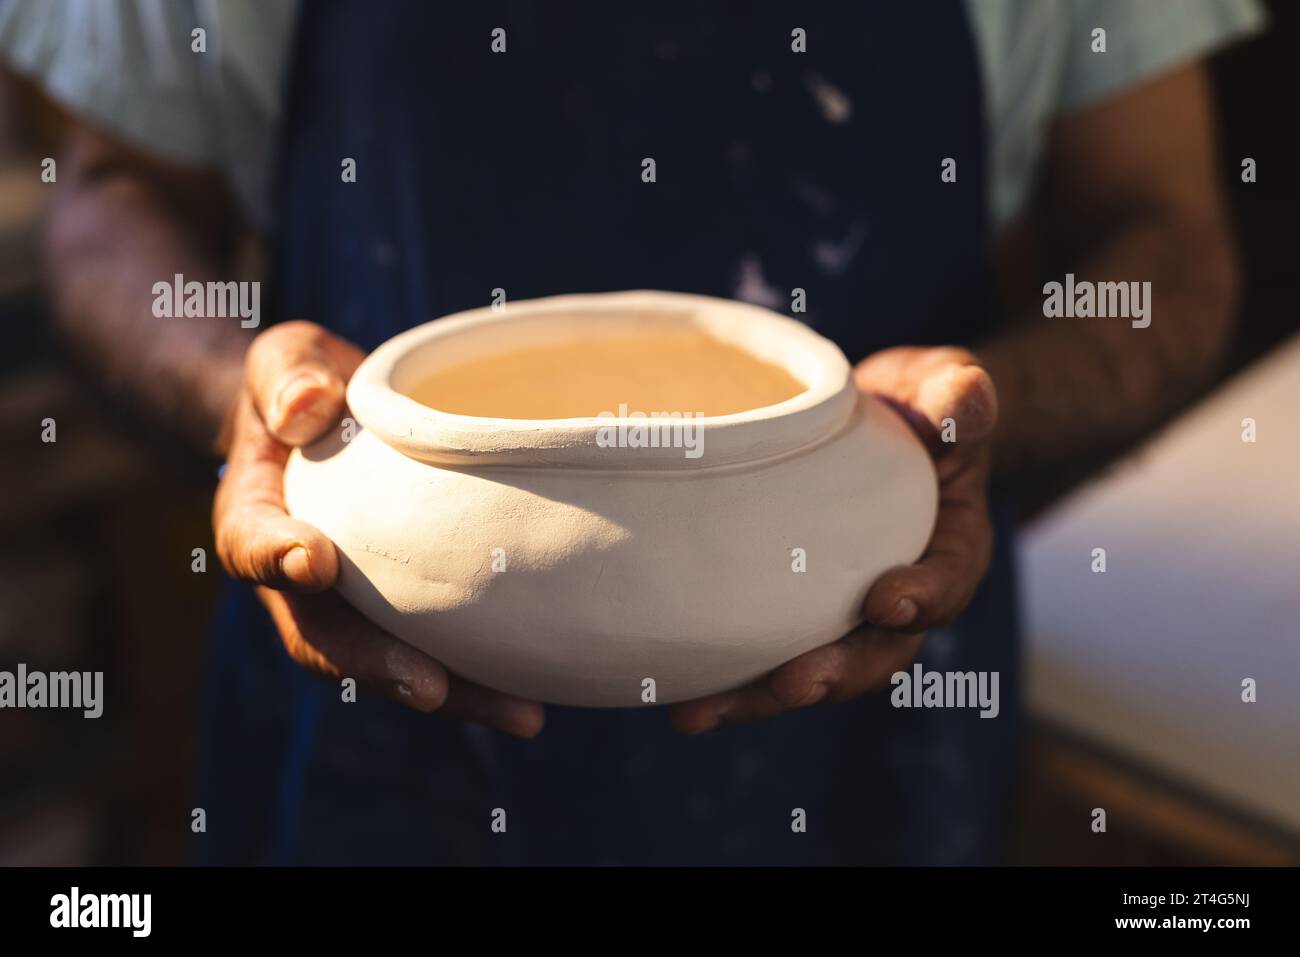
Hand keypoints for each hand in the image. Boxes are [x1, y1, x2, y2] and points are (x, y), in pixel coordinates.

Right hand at [212, 321, 544, 736]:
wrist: (324, 420)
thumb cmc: (303, 385)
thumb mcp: (284, 358)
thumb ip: (287, 374)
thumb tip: (309, 405)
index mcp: (257, 518)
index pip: (253, 543)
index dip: (277, 556)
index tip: (314, 562)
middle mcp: (298, 579)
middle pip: (326, 636)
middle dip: (375, 665)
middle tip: (430, 688)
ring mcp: (355, 602)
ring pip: (391, 661)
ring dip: (453, 694)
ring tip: (519, 714)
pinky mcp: (407, 608)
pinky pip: (439, 649)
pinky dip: (483, 676)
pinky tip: (537, 696)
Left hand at [671, 346, 997, 733]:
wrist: (876, 419)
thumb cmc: (917, 404)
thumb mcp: (944, 387)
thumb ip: (958, 395)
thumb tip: (963, 405)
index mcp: (948, 547)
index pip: (947, 582)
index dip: (923, 598)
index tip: (885, 602)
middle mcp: (901, 595)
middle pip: (878, 653)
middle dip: (835, 674)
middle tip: (794, 685)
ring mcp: (843, 612)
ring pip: (814, 670)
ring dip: (761, 697)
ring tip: (703, 713)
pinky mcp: (794, 611)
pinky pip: (767, 654)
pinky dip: (727, 679)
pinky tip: (677, 696)